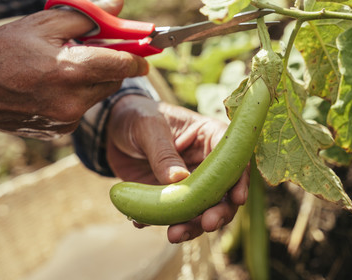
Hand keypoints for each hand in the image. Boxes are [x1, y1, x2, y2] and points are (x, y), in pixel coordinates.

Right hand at [0, 0, 147, 137]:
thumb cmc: (1, 50)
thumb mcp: (44, 23)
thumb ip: (88, 16)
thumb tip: (118, 2)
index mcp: (71, 70)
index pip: (123, 64)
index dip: (138, 55)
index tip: (145, 50)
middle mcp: (73, 100)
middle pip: (113, 80)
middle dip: (112, 64)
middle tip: (94, 50)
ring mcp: (66, 120)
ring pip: (98, 96)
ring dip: (92, 80)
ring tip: (63, 67)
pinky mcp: (59, 132)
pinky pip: (81, 109)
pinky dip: (76, 96)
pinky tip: (52, 87)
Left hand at [106, 95, 249, 242]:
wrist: (111, 129)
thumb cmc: (136, 115)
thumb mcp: (148, 127)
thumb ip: (163, 152)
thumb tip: (180, 180)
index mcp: (209, 137)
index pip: (233, 158)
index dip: (240, 179)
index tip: (237, 198)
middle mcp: (205, 163)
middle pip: (223, 191)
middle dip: (218, 211)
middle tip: (207, 224)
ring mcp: (189, 183)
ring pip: (201, 210)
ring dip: (192, 226)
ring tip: (174, 235)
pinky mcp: (171, 198)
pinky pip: (172, 216)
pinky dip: (160, 223)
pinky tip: (142, 222)